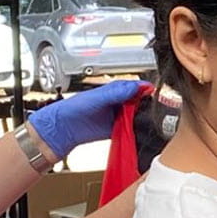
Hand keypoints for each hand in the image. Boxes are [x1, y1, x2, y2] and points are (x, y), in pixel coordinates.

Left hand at [28, 81, 152, 158]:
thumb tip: (136, 86)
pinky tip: (139, 130)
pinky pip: (130, 129)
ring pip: (136, 116)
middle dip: (147, 105)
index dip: (144, 90)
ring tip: (148, 119)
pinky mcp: (115, 130)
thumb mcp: (96, 97)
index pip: (134, 87)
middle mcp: (116, 102)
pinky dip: (135, 130)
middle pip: (138, 102)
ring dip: (143, 118)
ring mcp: (116, 116)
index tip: (154, 93)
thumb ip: (116, 92)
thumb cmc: (72, 109)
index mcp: (112, 90)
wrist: (61, 129)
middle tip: (155, 109)